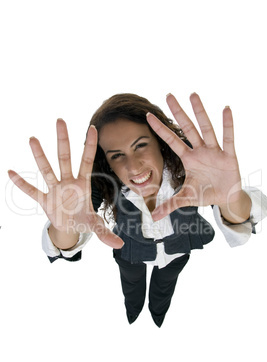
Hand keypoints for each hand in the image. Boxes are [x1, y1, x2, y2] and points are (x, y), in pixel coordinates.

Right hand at [8, 119, 123, 248]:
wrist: (69, 228)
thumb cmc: (83, 221)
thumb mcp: (95, 226)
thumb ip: (106, 234)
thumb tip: (120, 245)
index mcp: (83, 185)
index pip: (87, 161)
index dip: (90, 146)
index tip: (93, 127)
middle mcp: (68, 182)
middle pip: (65, 158)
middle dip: (63, 140)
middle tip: (60, 120)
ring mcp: (55, 189)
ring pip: (46, 169)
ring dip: (40, 156)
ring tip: (33, 138)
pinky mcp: (44, 200)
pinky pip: (32, 191)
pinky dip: (22, 184)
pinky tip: (11, 172)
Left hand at [146, 93, 250, 221]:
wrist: (225, 198)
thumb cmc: (205, 194)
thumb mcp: (186, 199)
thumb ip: (169, 205)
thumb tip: (153, 217)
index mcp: (188, 159)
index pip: (171, 141)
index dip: (160, 129)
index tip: (148, 115)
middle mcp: (199, 151)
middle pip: (187, 129)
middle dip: (178, 113)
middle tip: (168, 95)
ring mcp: (214, 151)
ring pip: (205, 129)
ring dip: (200, 113)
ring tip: (193, 95)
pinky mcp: (228, 156)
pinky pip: (228, 139)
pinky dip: (227, 125)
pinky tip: (226, 109)